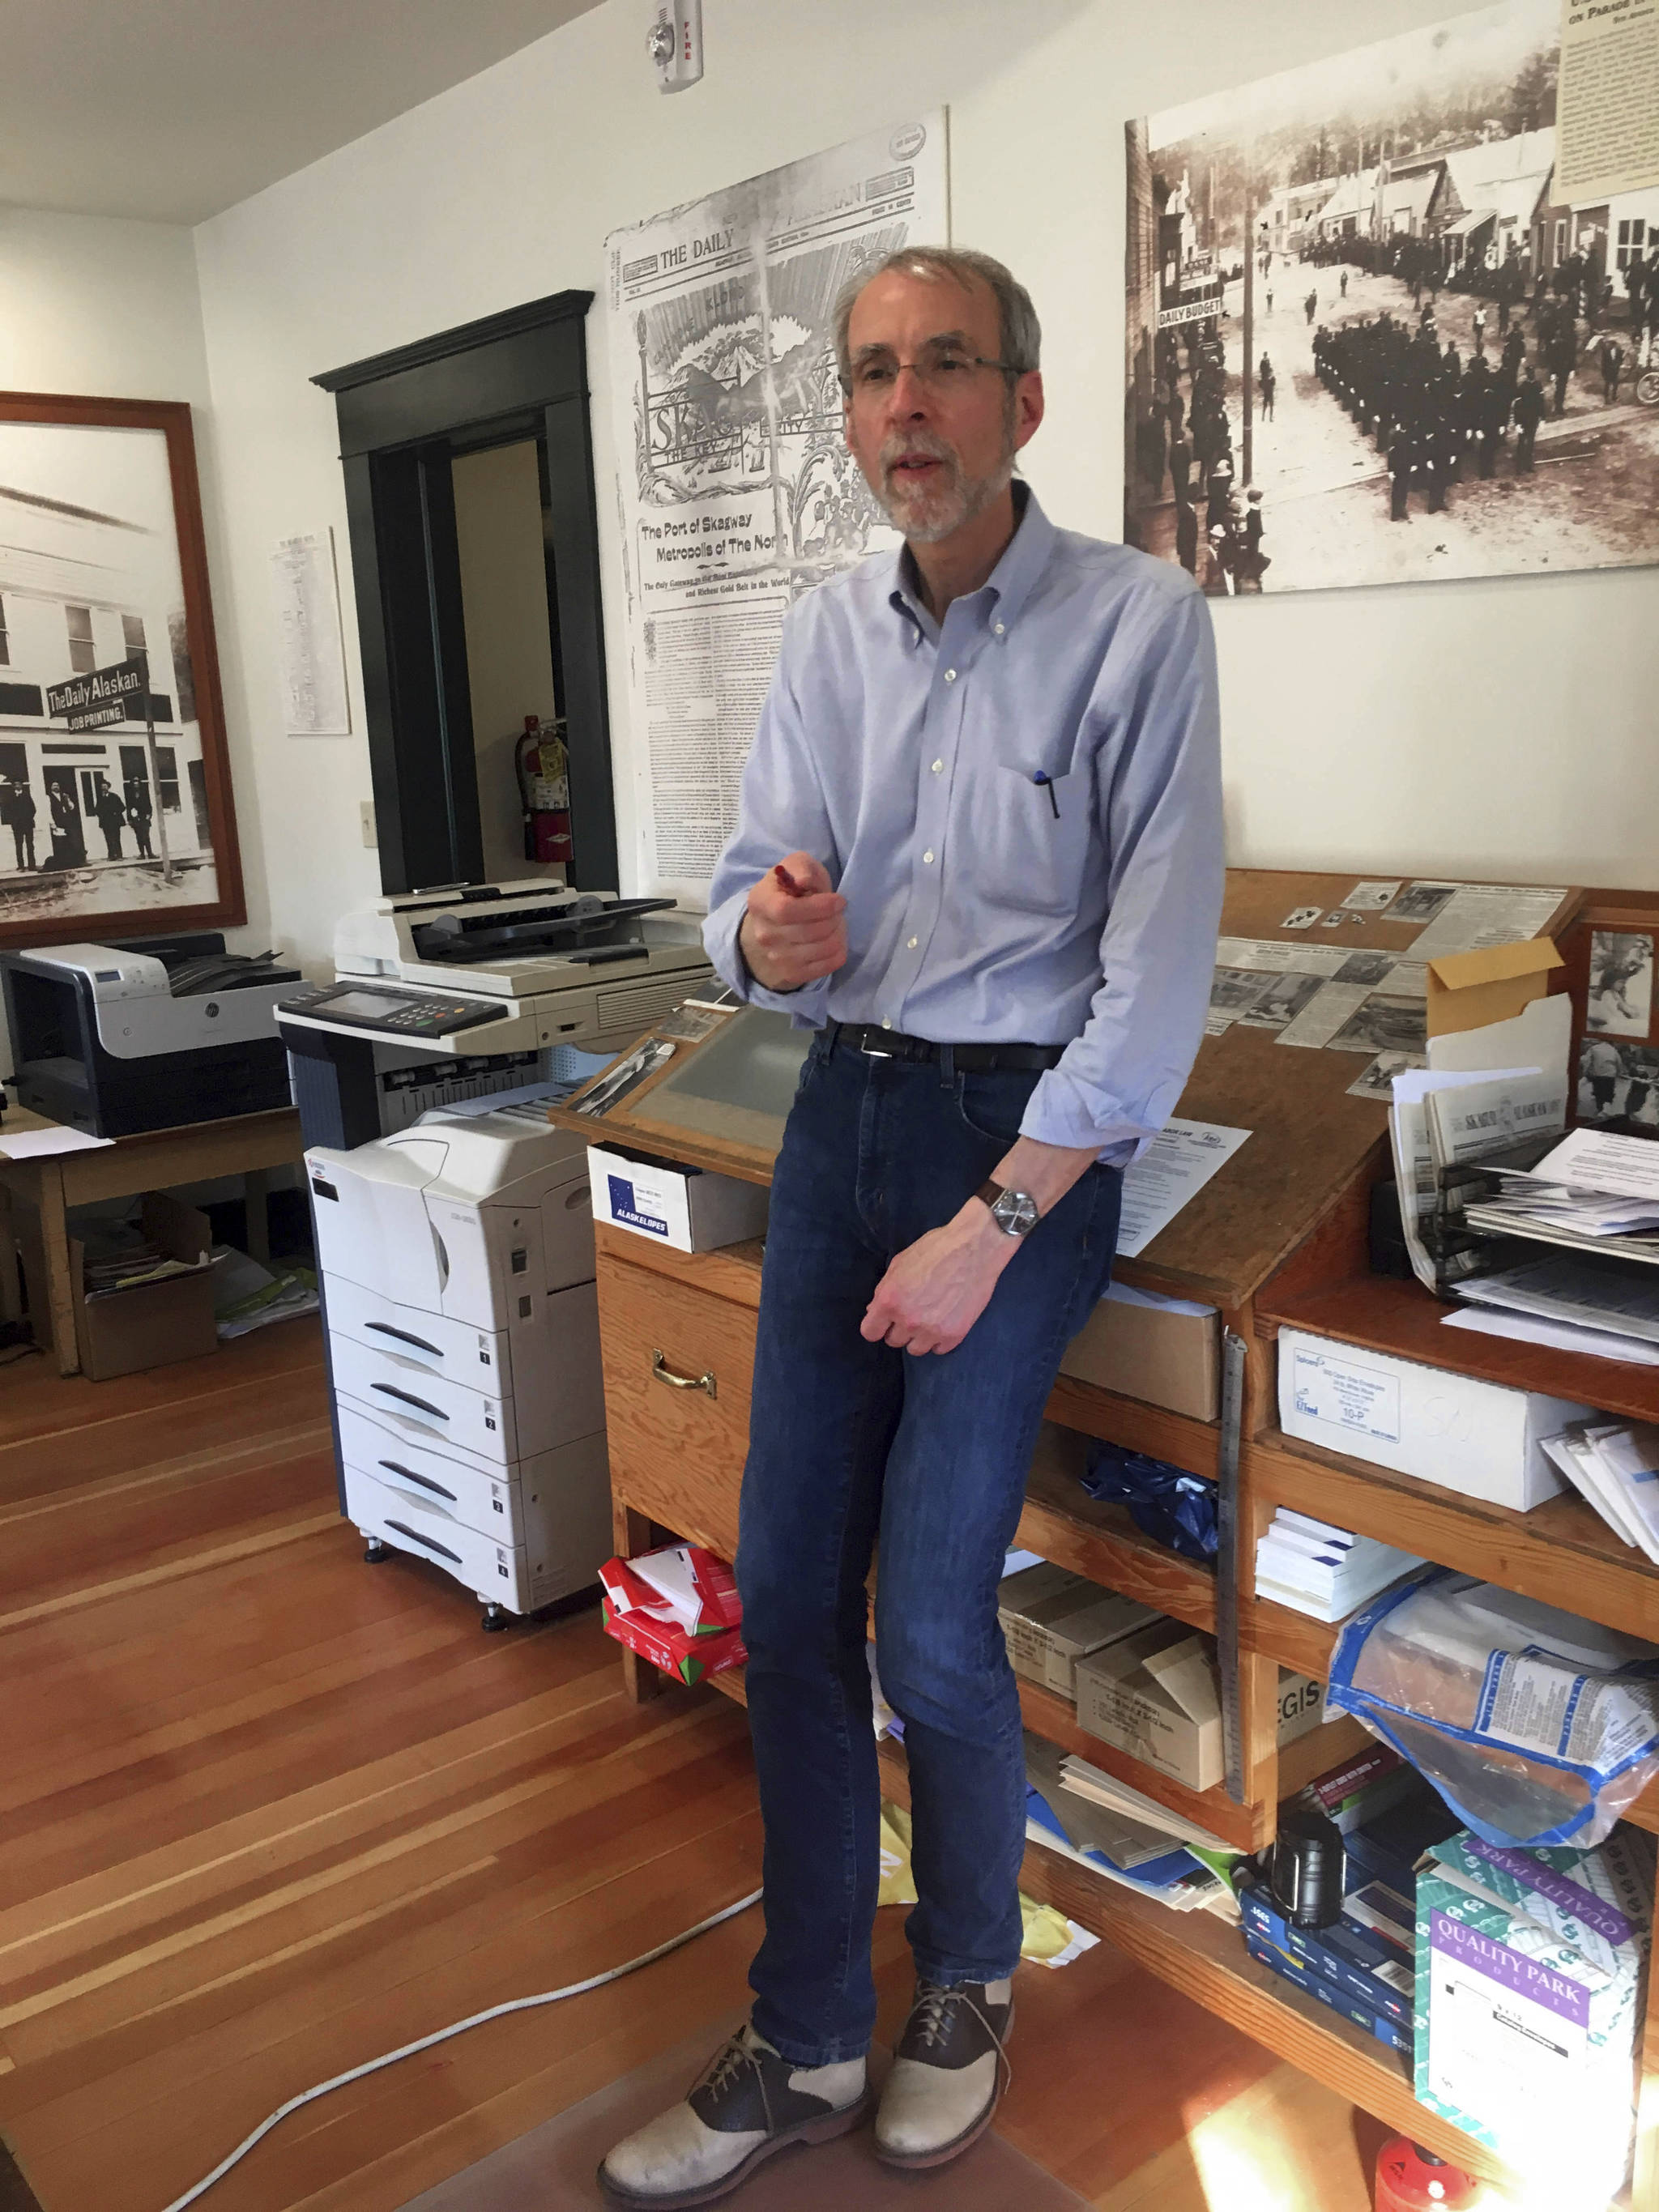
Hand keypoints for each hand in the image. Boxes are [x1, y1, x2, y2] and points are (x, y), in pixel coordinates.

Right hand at [738, 851, 846, 992]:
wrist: (775, 922)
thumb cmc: (791, 888)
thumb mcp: (796, 866)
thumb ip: (801, 867)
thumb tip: (804, 881)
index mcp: (760, 903)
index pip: (787, 911)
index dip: (819, 907)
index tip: (839, 901)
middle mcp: (764, 934)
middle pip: (811, 931)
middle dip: (835, 918)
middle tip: (838, 911)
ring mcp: (776, 957)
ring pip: (824, 948)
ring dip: (839, 933)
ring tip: (836, 923)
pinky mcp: (792, 974)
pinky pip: (829, 965)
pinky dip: (840, 950)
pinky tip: (834, 938)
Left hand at [859, 1202, 1014, 1355]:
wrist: (975, 1249)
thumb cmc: (936, 1249)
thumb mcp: (900, 1263)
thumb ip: (884, 1290)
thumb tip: (874, 1311)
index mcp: (890, 1301)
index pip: (870, 1332)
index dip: (877, 1326)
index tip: (885, 1321)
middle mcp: (908, 1320)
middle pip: (893, 1341)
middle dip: (898, 1328)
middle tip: (913, 1312)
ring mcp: (932, 1330)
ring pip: (915, 1349)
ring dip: (918, 1337)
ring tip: (929, 1319)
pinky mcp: (954, 1335)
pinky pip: (939, 1350)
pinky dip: (939, 1339)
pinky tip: (944, 1322)